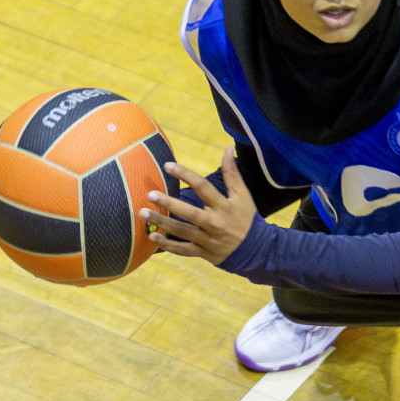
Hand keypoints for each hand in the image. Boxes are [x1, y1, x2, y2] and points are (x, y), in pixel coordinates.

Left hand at [140, 146, 255, 264]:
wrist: (256, 250)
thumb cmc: (247, 218)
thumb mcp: (242, 195)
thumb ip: (232, 173)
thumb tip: (227, 148)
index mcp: (223, 206)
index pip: (202, 187)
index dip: (185, 175)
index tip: (167, 165)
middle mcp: (214, 223)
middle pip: (188, 212)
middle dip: (169, 203)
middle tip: (150, 194)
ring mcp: (208, 239)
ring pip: (181, 231)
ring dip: (161, 222)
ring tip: (142, 213)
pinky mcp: (203, 252)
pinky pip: (182, 249)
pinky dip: (167, 245)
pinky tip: (151, 236)